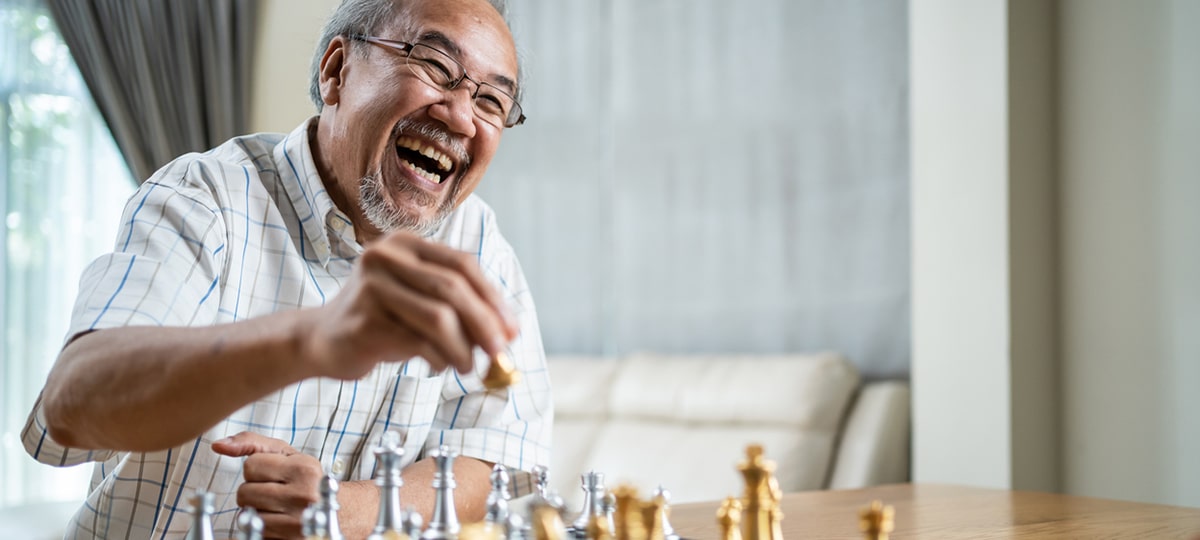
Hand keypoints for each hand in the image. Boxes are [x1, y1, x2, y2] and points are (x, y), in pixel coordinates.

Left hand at [213, 431, 322, 538]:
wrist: (337, 510)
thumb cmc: (305, 478)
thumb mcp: (285, 454)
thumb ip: (251, 443)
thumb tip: (218, 445)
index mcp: (304, 469)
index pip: (250, 466)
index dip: (257, 470)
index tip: (275, 474)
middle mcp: (304, 496)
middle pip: (244, 493)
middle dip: (253, 492)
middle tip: (274, 491)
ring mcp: (298, 523)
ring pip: (246, 516)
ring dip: (256, 512)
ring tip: (276, 506)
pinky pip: (255, 534)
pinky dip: (262, 528)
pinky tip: (278, 521)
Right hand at [299, 231, 519, 379]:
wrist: (321, 340)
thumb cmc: (383, 320)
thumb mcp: (420, 301)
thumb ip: (458, 307)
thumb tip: (507, 332)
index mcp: (406, 244)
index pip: (462, 264)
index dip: (492, 297)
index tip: (512, 328)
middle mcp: (386, 257)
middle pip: (453, 288)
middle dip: (485, 324)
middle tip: (501, 352)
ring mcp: (371, 287)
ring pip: (438, 317)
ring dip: (464, 348)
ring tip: (469, 367)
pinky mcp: (364, 321)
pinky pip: (417, 342)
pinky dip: (438, 359)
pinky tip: (437, 366)